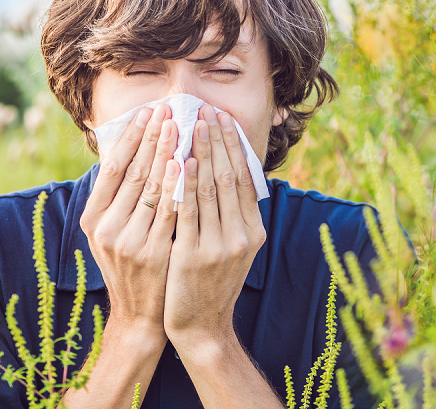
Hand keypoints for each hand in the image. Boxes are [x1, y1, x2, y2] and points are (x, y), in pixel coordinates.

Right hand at [78, 103, 179, 344]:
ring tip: (180, 125)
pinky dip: (178, 185)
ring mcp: (128, 242)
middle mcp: (106, 228)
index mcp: (93, 219)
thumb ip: (119, 197)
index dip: (131, 136)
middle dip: (152, 137)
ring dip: (167, 152)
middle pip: (133, 172)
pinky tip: (187, 163)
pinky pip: (169, 211)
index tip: (148, 111)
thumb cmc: (132, 265)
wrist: (141, 315)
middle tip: (168, 108)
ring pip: (151, 188)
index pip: (113, 167)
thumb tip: (132, 148)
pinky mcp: (152, 253)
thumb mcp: (114, 232)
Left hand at [164, 106, 266, 351]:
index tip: (222, 118)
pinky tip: (182, 160)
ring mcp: (220, 246)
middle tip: (207, 110)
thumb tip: (226, 172)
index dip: (233, 145)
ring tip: (193, 124)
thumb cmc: (210, 282)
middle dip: (217, 140)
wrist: (200, 326)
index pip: (244, 178)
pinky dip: (187, 183)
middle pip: (229, 176)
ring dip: (202, 152)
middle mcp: (242, 236)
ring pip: (210, 188)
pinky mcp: (195, 255)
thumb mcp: (232, 248)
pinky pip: (189, 211)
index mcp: (253, 231)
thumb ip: (232, 215)